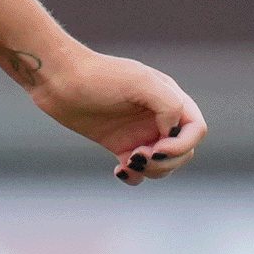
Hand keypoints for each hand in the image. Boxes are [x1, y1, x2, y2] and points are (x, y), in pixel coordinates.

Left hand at [23, 45, 207, 183]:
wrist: (58, 80)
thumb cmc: (98, 76)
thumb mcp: (138, 82)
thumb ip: (168, 103)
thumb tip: (173, 130)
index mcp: (170, 98)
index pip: (195, 130)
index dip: (182, 145)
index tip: (157, 148)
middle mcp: (159, 116)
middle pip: (182, 152)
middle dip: (166, 161)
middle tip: (138, 158)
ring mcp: (139, 132)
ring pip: (162, 164)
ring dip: (151, 171)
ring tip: (128, 164)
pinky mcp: (120, 145)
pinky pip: (137, 170)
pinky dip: (134, 177)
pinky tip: (119, 171)